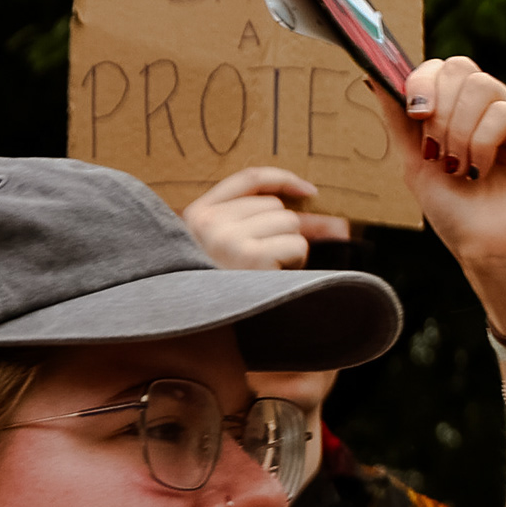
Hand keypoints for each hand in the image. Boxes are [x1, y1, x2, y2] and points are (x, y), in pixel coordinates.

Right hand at [183, 166, 350, 269]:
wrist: (199, 327)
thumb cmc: (218, 285)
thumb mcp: (215, 244)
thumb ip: (246, 217)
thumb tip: (310, 195)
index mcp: (195, 215)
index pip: (248, 179)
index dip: (282, 180)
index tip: (308, 191)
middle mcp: (209, 223)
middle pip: (275, 206)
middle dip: (282, 231)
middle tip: (268, 259)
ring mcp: (229, 239)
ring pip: (289, 224)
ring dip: (289, 247)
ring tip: (268, 270)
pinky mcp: (251, 257)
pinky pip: (296, 245)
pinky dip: (295, 263)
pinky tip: (275, 277)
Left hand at [391, 56, 505, 318]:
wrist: (492, 248)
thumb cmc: (456, 212)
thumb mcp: (414, 162)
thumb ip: (398, 119)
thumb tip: (374, 76)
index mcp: (457, 113)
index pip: (439, 69)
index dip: (421, 81)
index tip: (414, 113)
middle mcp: (487, 109)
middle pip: (459, 66)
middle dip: (437, 106)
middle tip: (435, 148)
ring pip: (480, 85)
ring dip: (457, 130)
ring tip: (459, 166)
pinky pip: (504, 110)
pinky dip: (483, 141)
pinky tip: (482, 169)